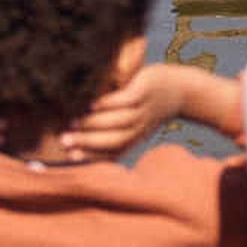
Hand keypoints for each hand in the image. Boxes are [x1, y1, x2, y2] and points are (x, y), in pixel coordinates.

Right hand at [49, 62, 233, 162]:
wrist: (183, 89)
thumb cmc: (151, 106)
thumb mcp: (135, 122)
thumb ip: (112, 128)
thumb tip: (74, 130)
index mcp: (133, 138)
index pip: (111, 152)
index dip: (90, 156)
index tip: (68, 156)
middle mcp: (139, 128)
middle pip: (113, 141)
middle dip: (87, 143)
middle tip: (63, 141)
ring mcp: (143, 110)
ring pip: (118, 122)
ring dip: (93, 124)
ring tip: (72, 123)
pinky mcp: (144, 90)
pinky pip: (125, 100)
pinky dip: (108, 104)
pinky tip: (91, 105)